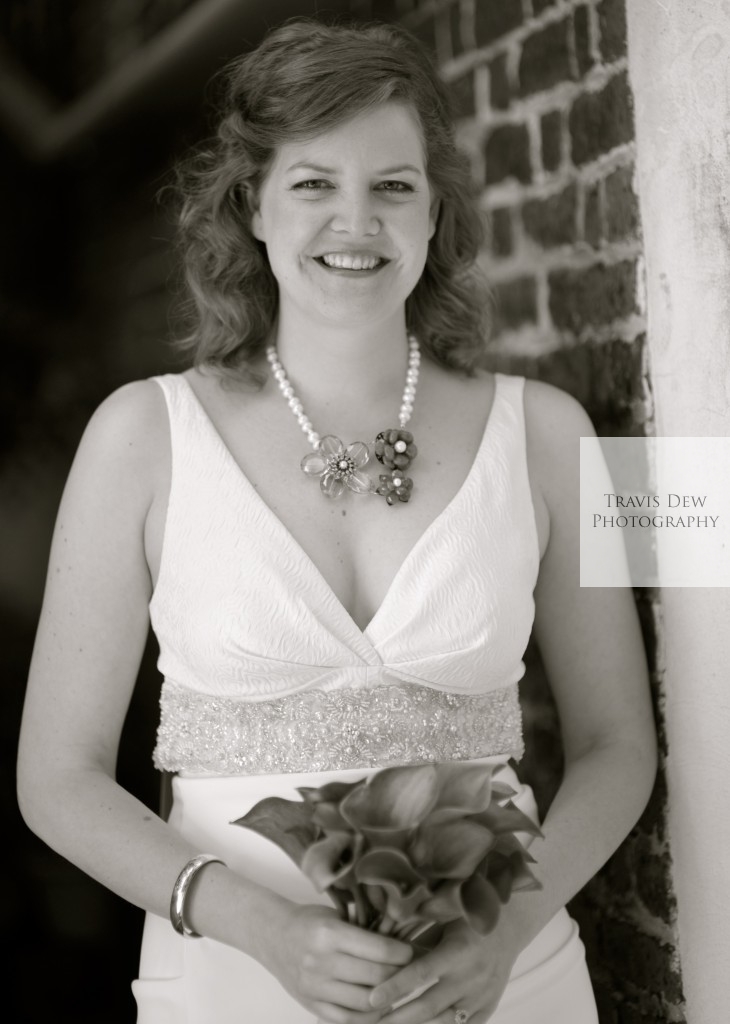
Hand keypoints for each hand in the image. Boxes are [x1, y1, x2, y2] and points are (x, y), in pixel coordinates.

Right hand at [257, 902, 413, 1022]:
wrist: (273, 935)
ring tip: (396, 988)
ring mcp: (315, 987)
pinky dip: (368, 1016)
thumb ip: (363, 931)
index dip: (402, 952)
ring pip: (365, 1003)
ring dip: (387, 998)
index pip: (379, 949)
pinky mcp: (312, 1004)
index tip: (411, 951)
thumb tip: (402, 943)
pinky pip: (347, 1019)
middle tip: (410, 970)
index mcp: (329, 933)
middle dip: (399, 975)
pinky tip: (378, 1005)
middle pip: (376, 978)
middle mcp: (321, 962)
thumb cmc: (309, 921)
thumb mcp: (335, 915)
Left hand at [367, 919, 519, 1023]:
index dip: (396, 987)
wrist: (509, 927)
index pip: (422, 972)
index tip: (373, 998)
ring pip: (444, 1022)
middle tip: (372, 1023)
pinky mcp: (487, 1009)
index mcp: (458, 949)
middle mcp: (471, 976)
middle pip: (430, 1005)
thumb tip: (383, 952)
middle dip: (398, 1018)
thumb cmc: (468, 919)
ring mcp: (481, 996)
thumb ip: (417, 940)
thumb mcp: (442, 920)